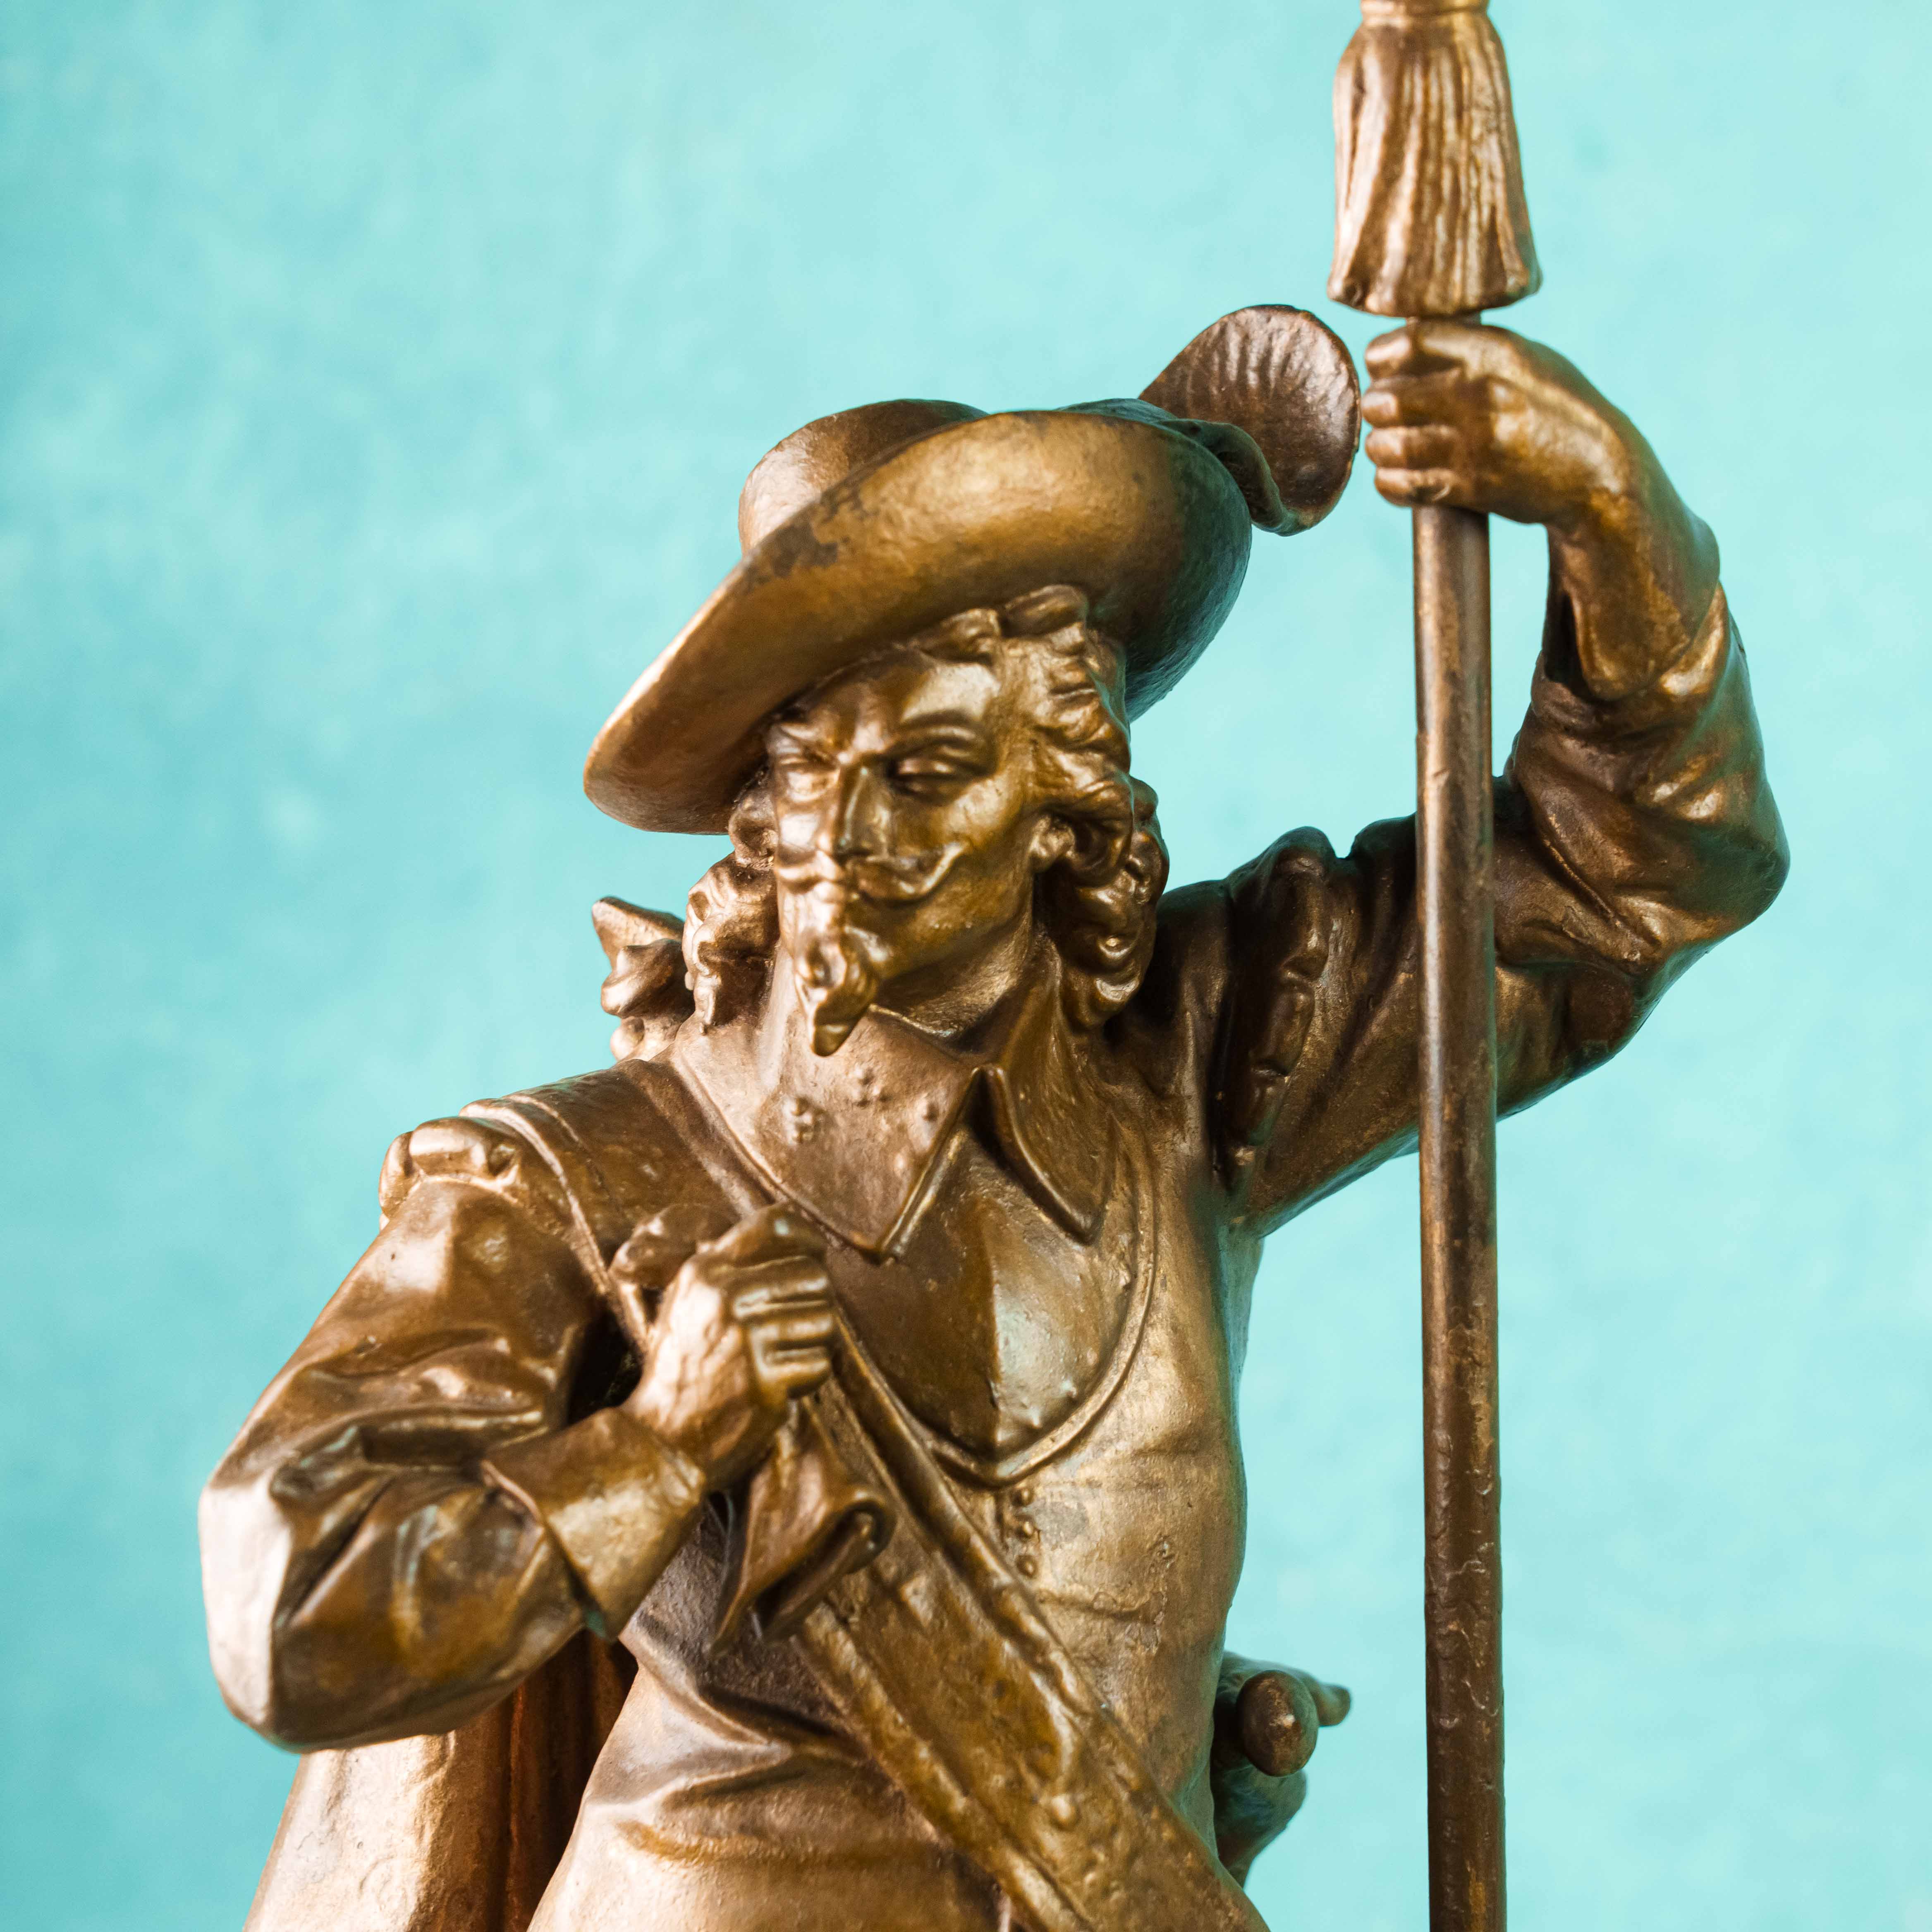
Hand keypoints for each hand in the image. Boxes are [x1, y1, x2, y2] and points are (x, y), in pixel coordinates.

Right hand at [614, 1205, 835, 1487]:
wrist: (660, 1441)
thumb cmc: (682, 1370)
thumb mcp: (689, 1302)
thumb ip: (729, 1267)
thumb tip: (796, 1236)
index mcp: (706, 1270)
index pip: (776, 1224)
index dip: (809, 1237)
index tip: (817, 1258)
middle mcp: (725, 1295)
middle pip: (814, 1276)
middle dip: (816, 1304)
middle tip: (796, 1331)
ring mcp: (746, 1337)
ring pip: (826, 1320)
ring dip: (815, 1344)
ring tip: (784, 1359)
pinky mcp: (765, 1378)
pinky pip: (820, 1363)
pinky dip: (809, 1378)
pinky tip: (781, 1387)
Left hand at [1362, 321, 1635, 533]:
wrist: (1598, 472)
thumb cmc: (1558, 408)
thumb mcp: (1526, 359)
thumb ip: (1473, 347)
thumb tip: (1410, 339)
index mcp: (1494, 354)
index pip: (1411, 343)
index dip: (1381, 355)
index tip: (1379, 365)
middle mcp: (1481, 396)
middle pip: (1388, 398)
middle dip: (1375, 405)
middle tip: (1381, 410)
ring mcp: (1474, 446)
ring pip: (1387, 445)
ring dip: (1379, 446)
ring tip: (1387, 443)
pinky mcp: (1469, 488)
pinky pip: (1400, 485)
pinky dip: (1389, 482)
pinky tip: (1396, 475)